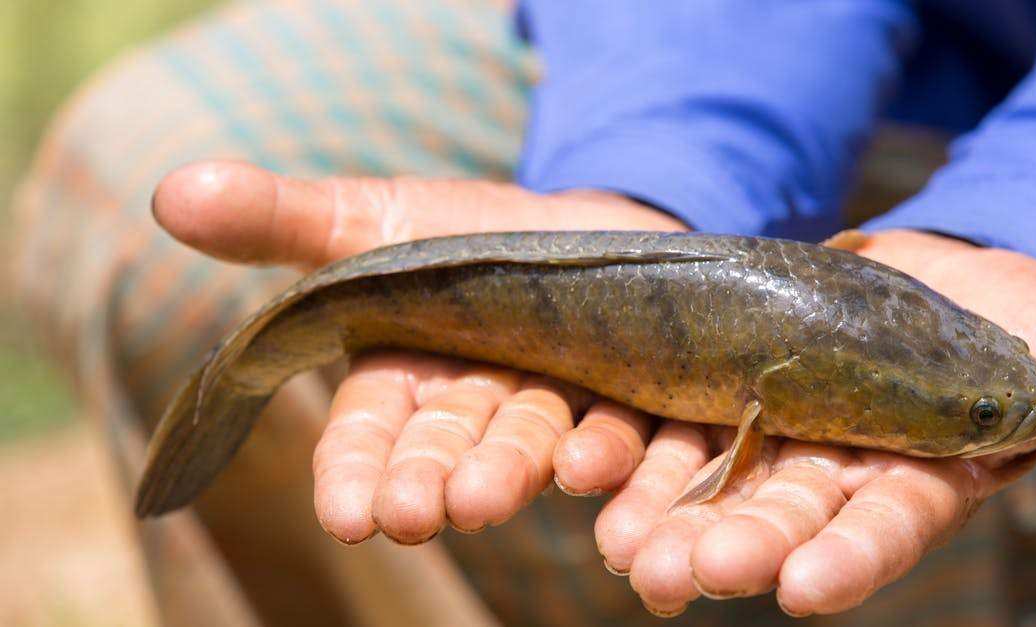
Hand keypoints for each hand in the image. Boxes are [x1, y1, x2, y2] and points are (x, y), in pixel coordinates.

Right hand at [151, 160, 682, 543]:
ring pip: (530, 443)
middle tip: (415, 518)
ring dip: (509, 472)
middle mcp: (476, 404)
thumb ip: (284, 221)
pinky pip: (622, 430)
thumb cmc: (463, 235)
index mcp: (406, 374)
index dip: (354, 469)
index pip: (369, 428)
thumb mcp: (374, 220)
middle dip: (428, 481)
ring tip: (488, 499)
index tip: (345, 514)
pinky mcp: (625, 397)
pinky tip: (593, 465)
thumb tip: (170, 194)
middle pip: (449, 446)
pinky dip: (609, 451)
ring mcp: (552, 406)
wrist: (589, 225)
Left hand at [550, 229, 1035, 615]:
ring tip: (619, 547)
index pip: (884, 527)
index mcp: (917, 477)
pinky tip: (588, 476)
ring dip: (666, 515)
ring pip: (717, 483)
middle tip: (673, 577)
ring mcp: (776, 435)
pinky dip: (635, 453)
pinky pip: (675, 425)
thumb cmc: (1006, 320)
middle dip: (734, 546)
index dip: (849, 558)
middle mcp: (836, 471)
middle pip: (783, 515)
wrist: (926, 274)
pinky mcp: (726, 392)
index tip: (805, 589)